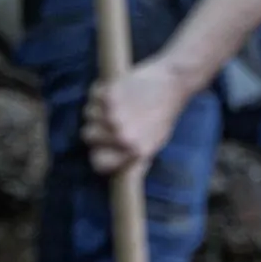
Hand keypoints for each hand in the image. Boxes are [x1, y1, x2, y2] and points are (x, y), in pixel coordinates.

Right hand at [81, 58, 192, 175]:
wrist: (173, 82)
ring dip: (97, 106)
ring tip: (117, 102)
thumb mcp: (155, 143)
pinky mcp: (109, 96)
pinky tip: (117, 89)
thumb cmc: (165, 113)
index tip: (102, 144)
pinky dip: (100, 91)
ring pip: (87, 114)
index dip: (98, 153)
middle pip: (87, 136)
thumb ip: (137, 161)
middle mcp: (122, 137)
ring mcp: (113, 116)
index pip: (98, 163)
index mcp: (134, 151)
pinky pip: (92, 96)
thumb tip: (124, 178)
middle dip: (96, 126)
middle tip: (111, 116)